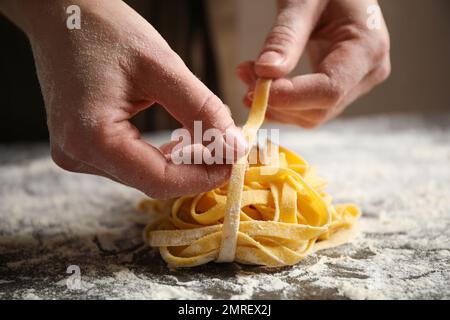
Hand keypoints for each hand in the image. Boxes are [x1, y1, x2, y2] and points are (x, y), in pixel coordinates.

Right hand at [1, 0, 245, 198]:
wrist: (62, 15)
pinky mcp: (83, 147)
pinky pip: (133, 164)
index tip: (233, 160)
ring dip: (182, 162)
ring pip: (145, 175)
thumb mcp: (162, 66)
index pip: (159, 180)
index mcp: (90, 137)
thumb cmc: (105, 31)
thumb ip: (202, 110)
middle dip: (196, 168)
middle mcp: (77, 155)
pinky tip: (181, 138)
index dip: (203, 177)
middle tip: (227, 146)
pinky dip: (162, 156)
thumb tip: (235, 146)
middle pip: (153, 181)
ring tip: (208, 137)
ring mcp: (77, 154)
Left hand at [238, 0, 390, 127]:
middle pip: (320, 108)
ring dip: (275, 104)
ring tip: (248, 74)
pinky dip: (282, 102)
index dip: (291, 97)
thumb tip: (266, 73)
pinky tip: (260, 83)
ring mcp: (357, 82)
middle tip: (244, 75)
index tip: (254, 89)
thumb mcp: (303, 1)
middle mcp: (368, 72)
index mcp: (367, 47)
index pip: (329, 90)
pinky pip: (310, 107)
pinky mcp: (341, 86)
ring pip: (312, 114)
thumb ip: (285, 36)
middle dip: (278, 101)